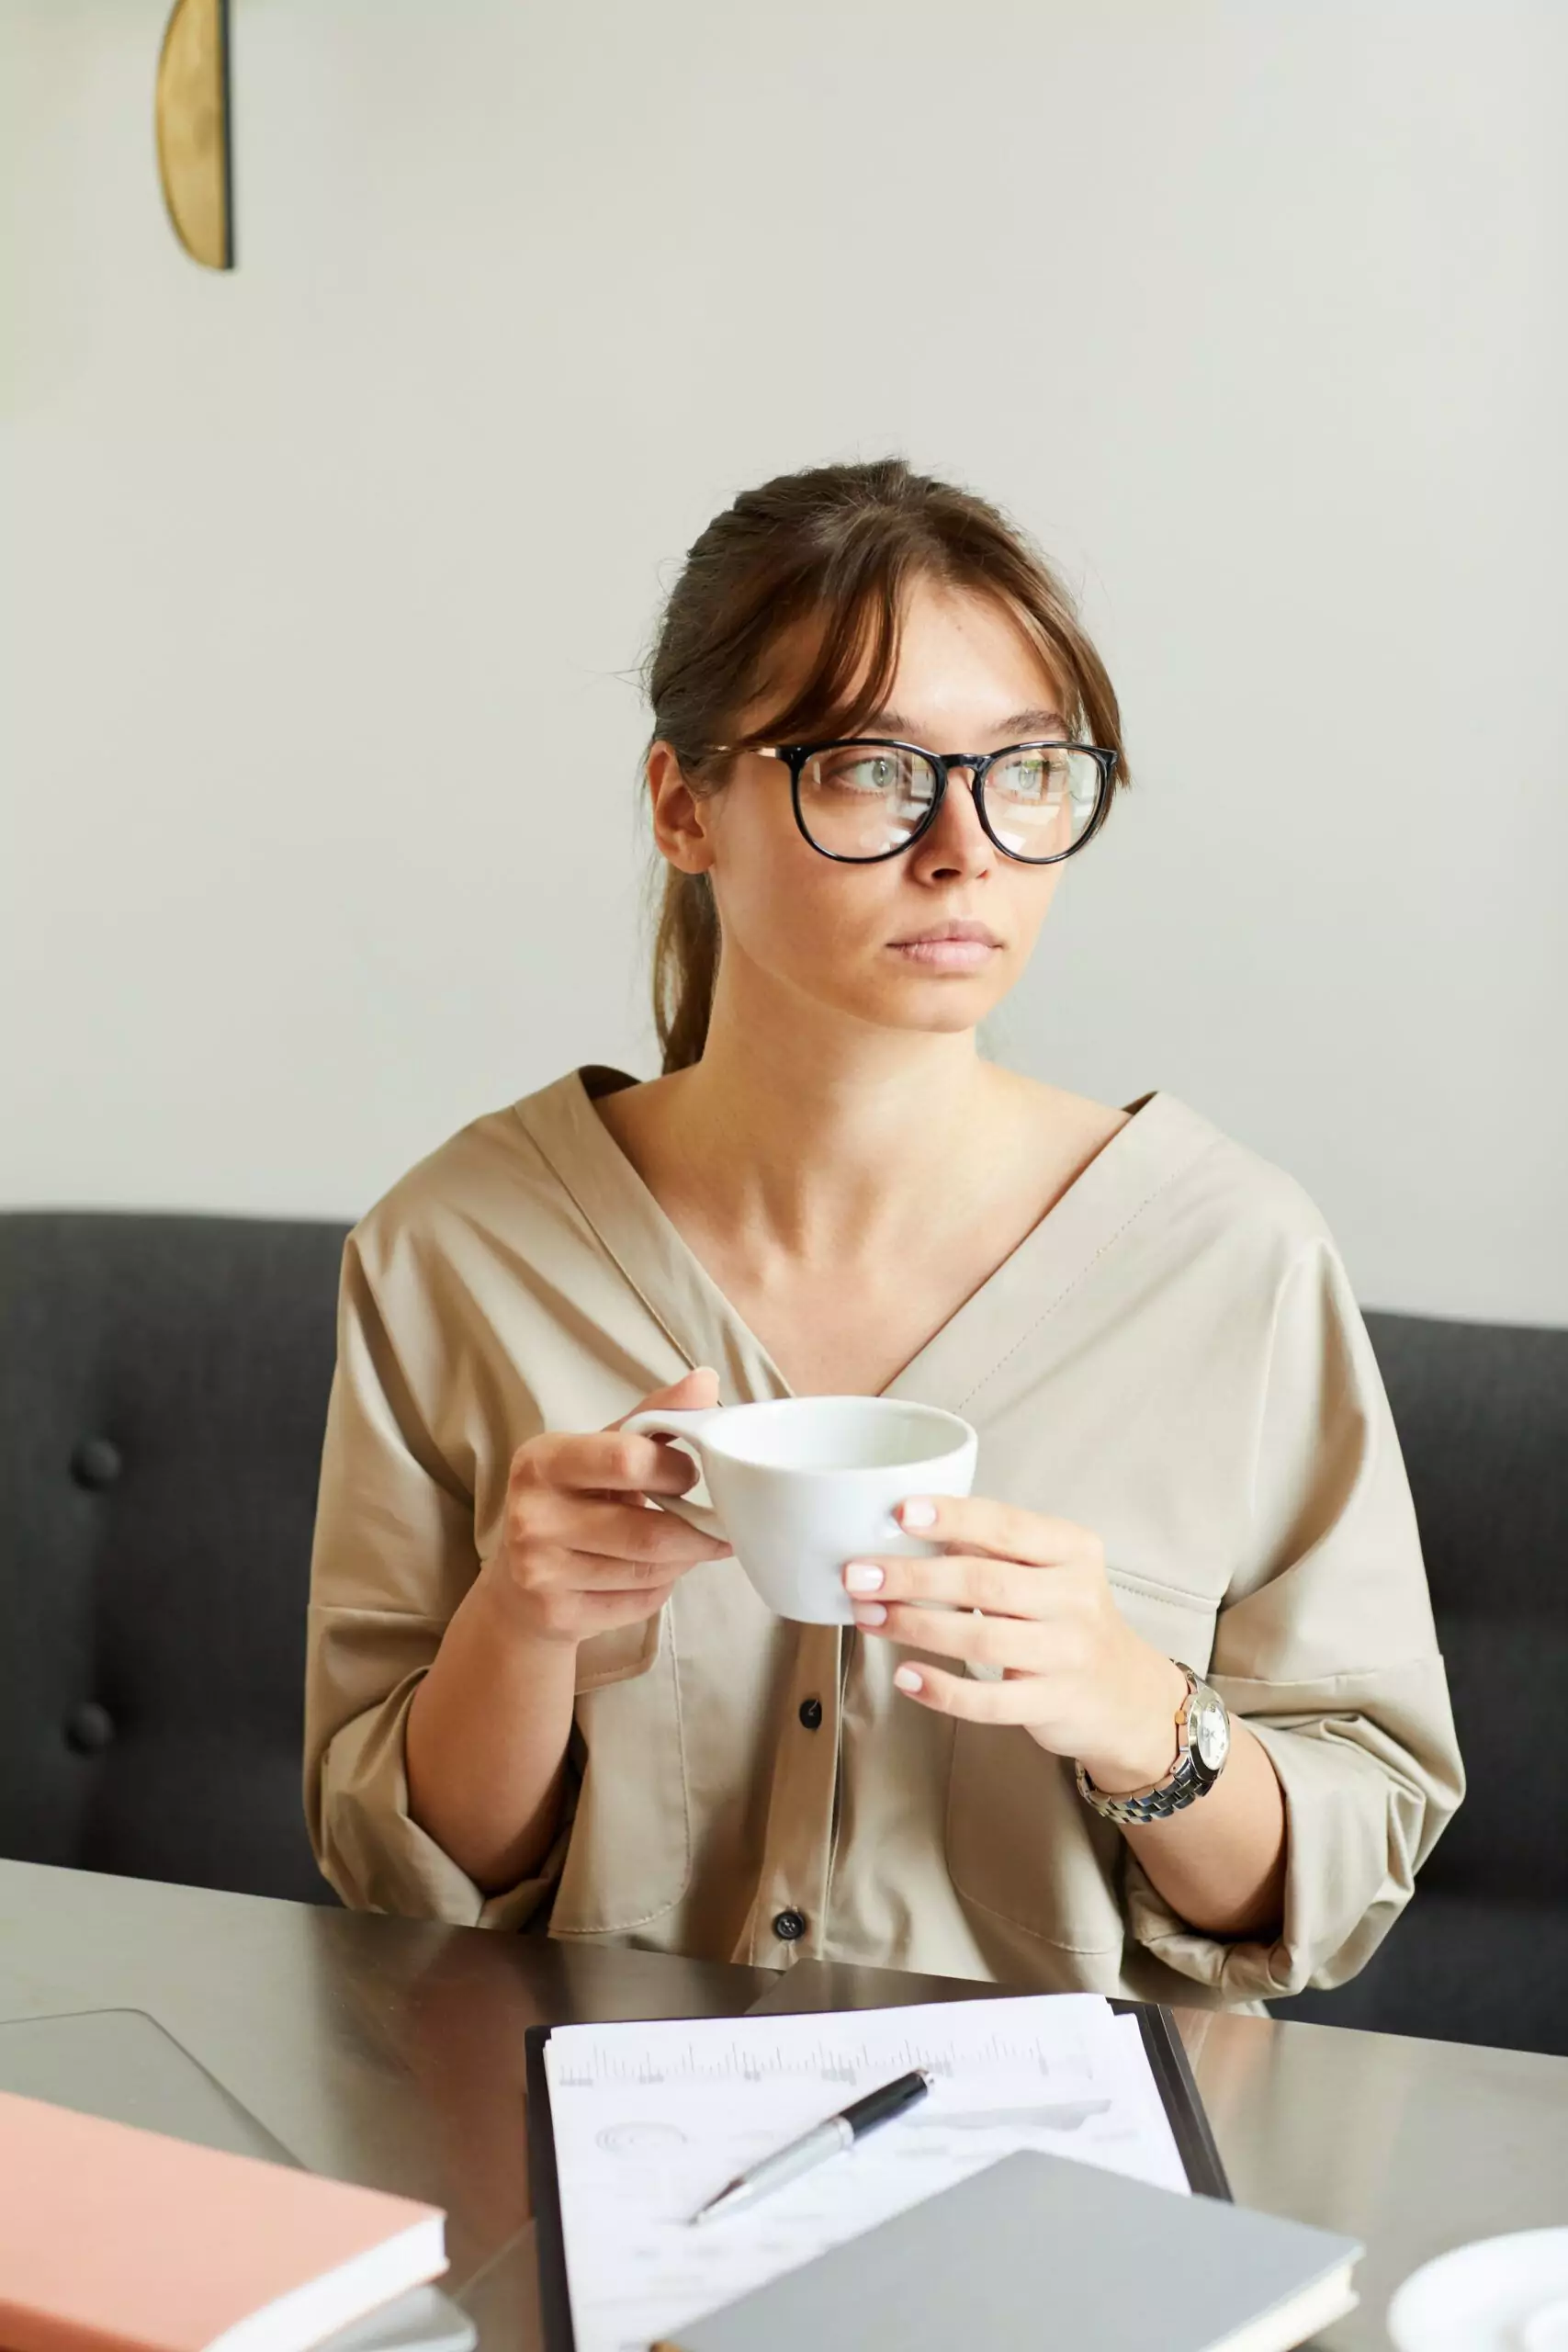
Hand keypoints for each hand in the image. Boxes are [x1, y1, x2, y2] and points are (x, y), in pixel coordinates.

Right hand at [481, 1367, 733, 1647]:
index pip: (627, 1460)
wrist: (518, 1587)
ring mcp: (539, 1571)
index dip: (675, 1470)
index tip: (691, 1474)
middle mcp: (532, 1516)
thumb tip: (706, 1379)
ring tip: (690, 1546)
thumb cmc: (572, 1501)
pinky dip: (661, 1589)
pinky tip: (655, 1575)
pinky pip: (638, 1604)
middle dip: (696, 1531)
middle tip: (718, 1524)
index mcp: (542, 1460)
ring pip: (648, 1572)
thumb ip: (652, 1416)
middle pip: (647, 1533)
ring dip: (684, 1560)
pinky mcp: (556, 1614)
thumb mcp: (600, 1450)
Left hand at [841, 1494, 1189, 1794]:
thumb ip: (990, 1548)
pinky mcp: (1053, 1703)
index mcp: (1073, 1550)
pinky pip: (990, 1700)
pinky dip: (943, 1689)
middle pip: (984, 1581)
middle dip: (913, 1577)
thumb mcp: (1048, 1570)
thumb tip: (909, 1527)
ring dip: (915, 1626)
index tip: (901, 1512)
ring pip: (981, 1637)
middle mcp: (1075, 1598)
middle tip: (857, 1574)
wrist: (1127, 1695)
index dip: (952, 1518)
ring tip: (868, 1617)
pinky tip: (906, 1676)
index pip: (1007, 1525)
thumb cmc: (1068, 1618)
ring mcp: (1067, 1654)